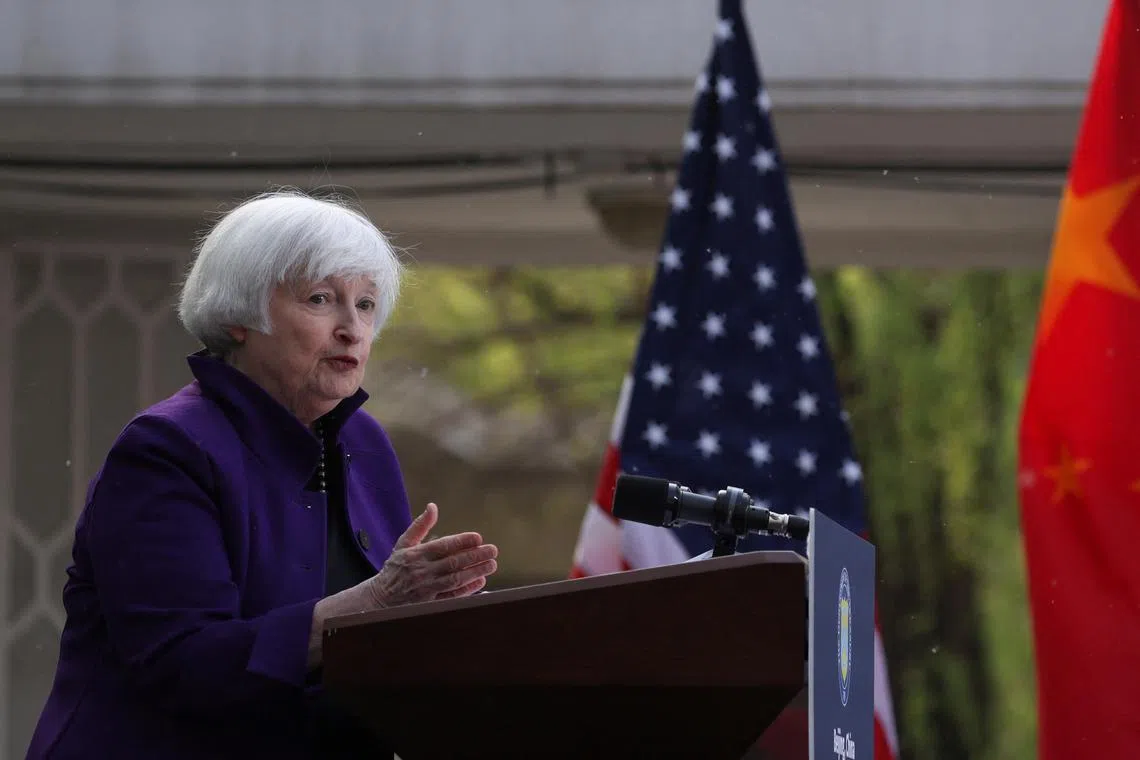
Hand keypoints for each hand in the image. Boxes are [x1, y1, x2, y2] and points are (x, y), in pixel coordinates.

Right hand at [366, 503, 497, 606]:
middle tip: (492, 550)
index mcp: (416, 554)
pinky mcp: (429, 604)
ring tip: (491, 565)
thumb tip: (432, 506)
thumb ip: (420, 525)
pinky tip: (480, 582)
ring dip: (475, 572)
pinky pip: (451, 597)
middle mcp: (421, 571)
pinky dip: (467, 590)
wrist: (380, 598)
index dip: (461, 541)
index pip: (442, 546)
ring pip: (454, 580)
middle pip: (452, 563)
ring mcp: (426, 589)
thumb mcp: (404, 543)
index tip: (478, 537)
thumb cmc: (396, 567)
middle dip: (474, 556)